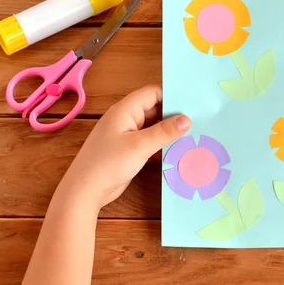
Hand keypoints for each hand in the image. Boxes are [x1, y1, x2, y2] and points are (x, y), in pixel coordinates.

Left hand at [57, 85, 190, 209]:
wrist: (85, 191)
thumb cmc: (108, 163)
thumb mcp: (140, 145)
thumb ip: (164, 131)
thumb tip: (187, 119)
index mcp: (125, 111)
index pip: (152, 93)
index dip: (171, 96)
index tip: (192, 105)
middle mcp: (126, 119)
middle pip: (155, 109)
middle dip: (174, 115)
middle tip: (198, 121)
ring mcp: (127, 135)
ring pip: (154, 127)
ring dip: (169, 132)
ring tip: (193, 135)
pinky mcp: (129, 151)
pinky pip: (150, 142)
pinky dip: (163, 144)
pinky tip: (178, 150)